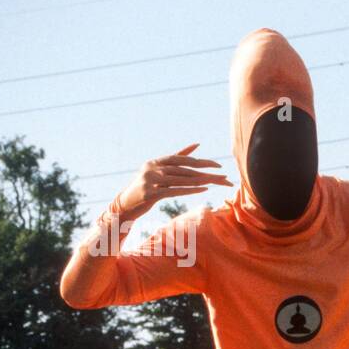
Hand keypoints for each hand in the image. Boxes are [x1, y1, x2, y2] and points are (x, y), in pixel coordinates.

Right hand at [114, 144, 230, 221]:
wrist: (125, 204)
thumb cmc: (146, 187)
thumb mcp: (158, 170)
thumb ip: (177, 157)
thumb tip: (197, 144)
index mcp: (156, 161)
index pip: (183, 160)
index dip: (202, 162)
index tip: (218, 166)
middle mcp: (153, 168)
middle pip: (186, 170)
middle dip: (206, 173)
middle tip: (223, 176)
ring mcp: (151, 180)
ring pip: (182, 180)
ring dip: (201, 181)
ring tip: (216, 183)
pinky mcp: (151, 193)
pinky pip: (174, 191)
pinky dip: (190, 190)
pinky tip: (203, 190)